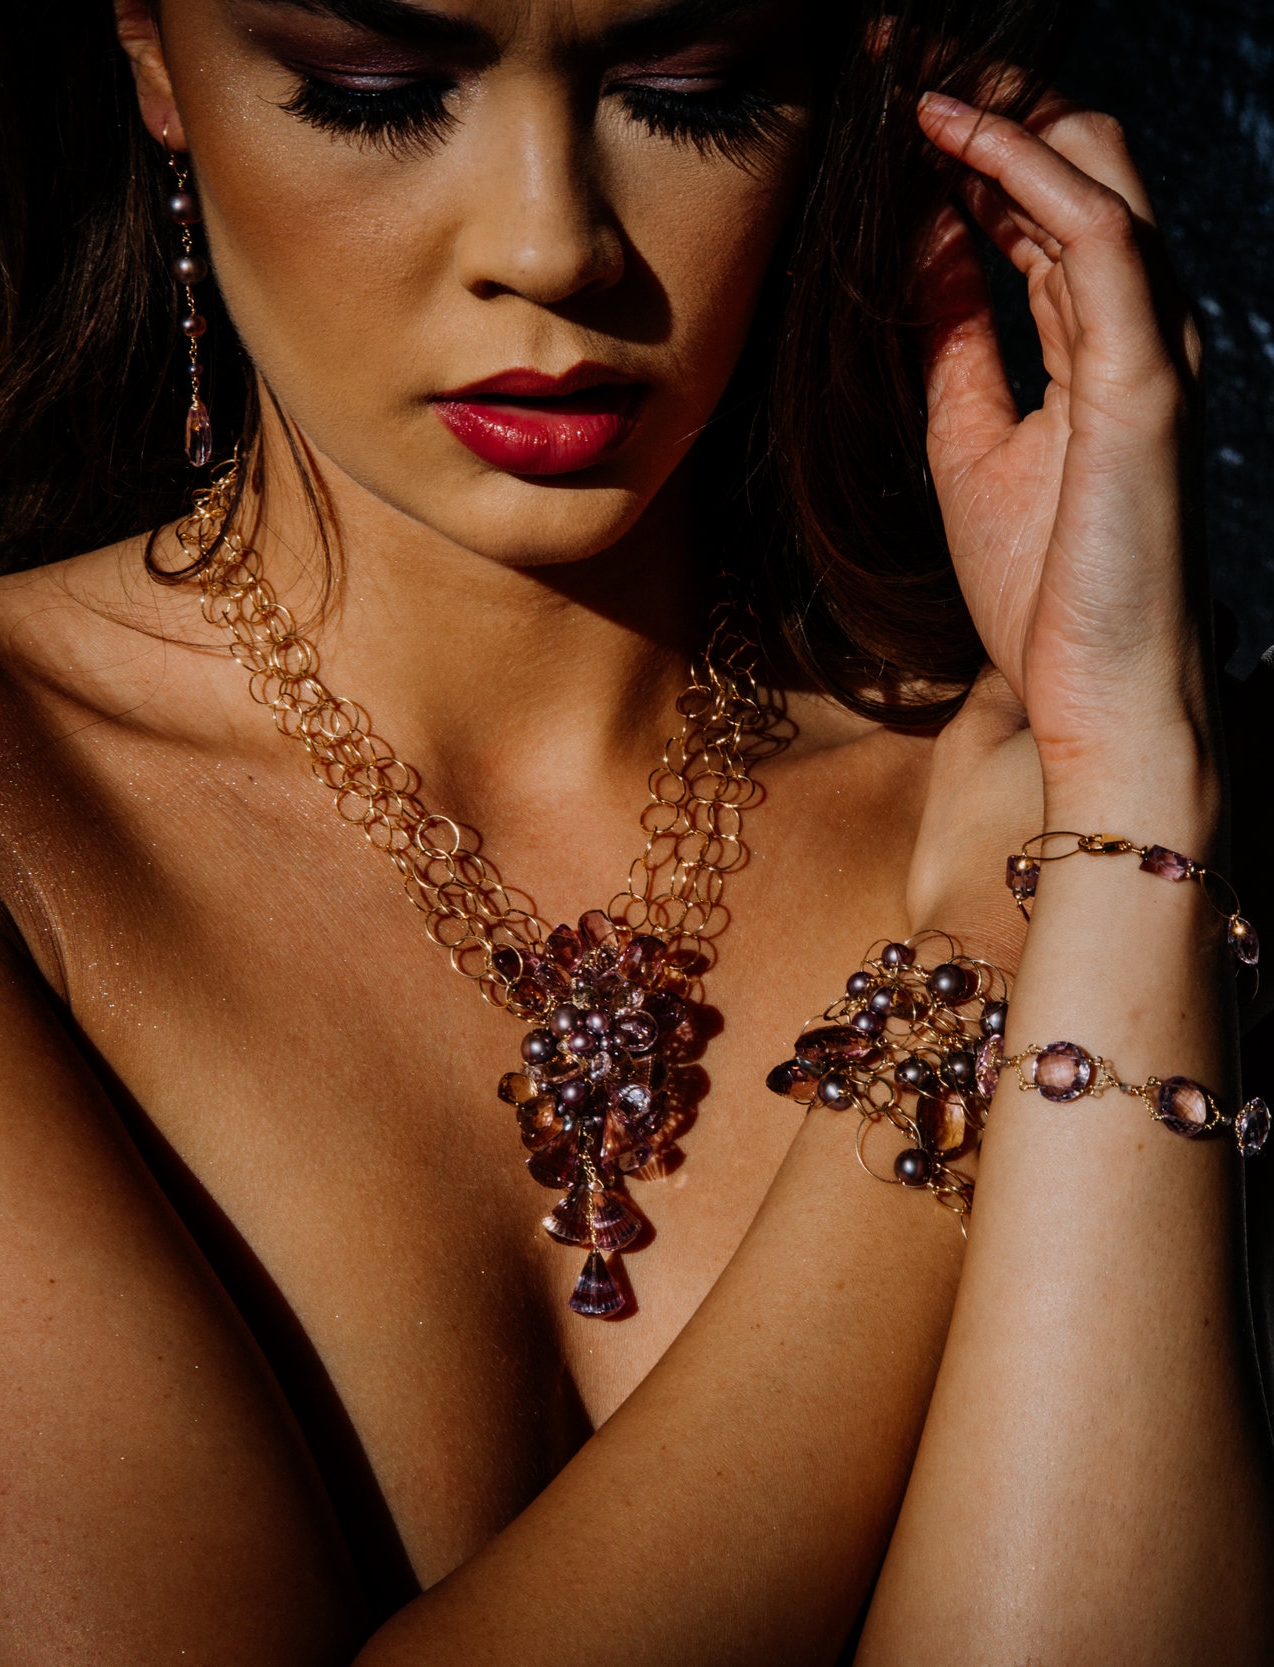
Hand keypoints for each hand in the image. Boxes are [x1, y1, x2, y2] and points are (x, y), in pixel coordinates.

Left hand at [914, 93, 1209, 784]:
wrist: (1094, 692)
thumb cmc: (1045, 591)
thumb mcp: (971, 444)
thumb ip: (957, 344)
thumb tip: (923, 252)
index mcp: (1097, 343)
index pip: (1043, 206)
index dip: (973, 147)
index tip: (893, 110)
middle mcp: (1136, 326)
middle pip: (1077, 164)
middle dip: (990, 105)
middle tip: (900, 67)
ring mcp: (1150, 346)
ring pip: (1095, 174)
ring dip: (1000, 113)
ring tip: (912, 78)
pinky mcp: (1146, 378)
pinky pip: (1099, 235)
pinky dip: (1026, 172)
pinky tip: (953, 140)